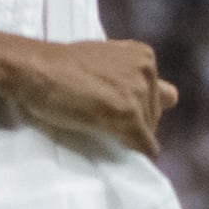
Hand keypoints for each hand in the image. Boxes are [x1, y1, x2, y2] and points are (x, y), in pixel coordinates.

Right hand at [3, 39, 177, 155]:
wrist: (37, 70)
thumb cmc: (61, 66)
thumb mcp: (105, 59)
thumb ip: (132, 74)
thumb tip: (171, 98)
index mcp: (144, 56)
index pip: (158, 95)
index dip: (135, 106)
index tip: (111, 108)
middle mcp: (147, 71)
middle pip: (155, 115)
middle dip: (133, 122)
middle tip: (101, 120)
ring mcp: (138, 93)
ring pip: (148, 131)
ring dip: (128, 136)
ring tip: (99, 129)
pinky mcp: (128, 114)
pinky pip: (143, 144)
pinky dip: (136, 153)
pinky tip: (123, 153)